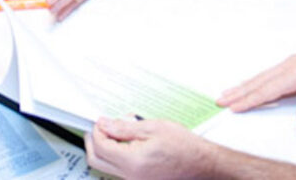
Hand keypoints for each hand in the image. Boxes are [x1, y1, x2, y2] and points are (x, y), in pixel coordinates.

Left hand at [85, 117, 214, 178]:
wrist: (202, 163)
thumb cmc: (184, 146)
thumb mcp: (152, 128)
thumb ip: (124, 127)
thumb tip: (105, 125)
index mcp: (133, 162)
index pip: (101, 147)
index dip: (97, 131)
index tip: (100, 121)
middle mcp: (131, 176)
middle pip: (97, 161)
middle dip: (93, 142)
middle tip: (98, 128)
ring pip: (106, 166)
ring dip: (104, 148)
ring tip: (116, 131)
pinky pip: (119, 170)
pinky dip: (116, 155)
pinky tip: (127, 142)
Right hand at [217, 34, 295, 126]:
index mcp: (292, 76)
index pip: (265, 91)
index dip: (248, 101)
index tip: (232, 107)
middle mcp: (285, 68)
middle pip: (256, 82)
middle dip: (237, 93)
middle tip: (219, 100)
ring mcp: (287, 65)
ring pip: (260, 77)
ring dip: (242, 86)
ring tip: (228, 93)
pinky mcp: (290, 64)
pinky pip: (266, 73)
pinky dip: (254, 80)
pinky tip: (251, 83)